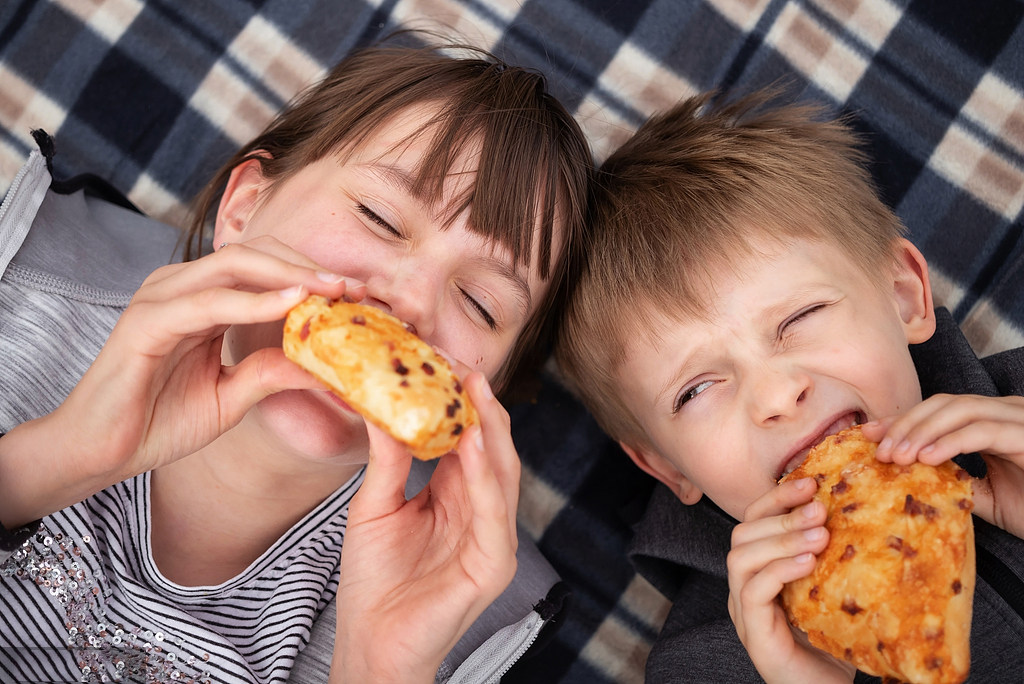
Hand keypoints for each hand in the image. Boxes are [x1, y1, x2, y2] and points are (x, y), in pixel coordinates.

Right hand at [0, 237, 359, 524]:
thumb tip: (324, 366)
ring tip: (331, 292)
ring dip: (289, 276)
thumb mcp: (232, 396)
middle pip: (256, 254)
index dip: (311, 275)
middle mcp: (181, 288)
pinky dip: (253, 301)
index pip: (264, 268)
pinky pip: (209, 302)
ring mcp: (161, 298)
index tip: (356, 295)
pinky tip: (290, 306)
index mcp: (203, 299)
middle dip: (309, 268)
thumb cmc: (157, 421)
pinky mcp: (146, 321)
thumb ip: (271, 372)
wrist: (99, 453)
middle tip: (353, 288)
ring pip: (236, 266)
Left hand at [331, 372, 518, 683]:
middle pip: (493, 450)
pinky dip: (486, 476)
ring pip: (502, 474)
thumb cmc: (374, 581)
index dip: (460, 402)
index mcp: (457, 497)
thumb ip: (387, 460)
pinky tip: (474, 444)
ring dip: (490, 431)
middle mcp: (481, 513)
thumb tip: (380, 404)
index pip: (469, 440)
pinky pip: (494, 513)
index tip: (443, 363)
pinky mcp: (493, 564)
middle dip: (481, 407)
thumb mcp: (375, 506)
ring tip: (474, 392)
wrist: (369, 642)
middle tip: (464, 366)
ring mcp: (492, 539)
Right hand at [727, 478, 854, 682]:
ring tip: (820, 536)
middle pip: (742, 534)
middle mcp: (744, 590)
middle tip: (820, 509)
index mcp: (760, 574)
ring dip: (781, 539)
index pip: (754, 521)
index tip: (810, 481)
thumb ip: (836, 557)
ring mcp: (744, 615)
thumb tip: (865, 508)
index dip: (777, 498)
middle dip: (781, 514)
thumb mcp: (836, 591)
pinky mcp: (755, 637)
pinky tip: (809, 563)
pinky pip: (752, 592)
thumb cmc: (840, 647)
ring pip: (740, 558)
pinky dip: (779, 570)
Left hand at [863, 393, 1023, 537]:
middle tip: (878, 450)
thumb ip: (951, 479)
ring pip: (961, 409)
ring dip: (922, 430)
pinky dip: (950, 442)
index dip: (901, 420)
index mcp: (993, 420)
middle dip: (905, 423)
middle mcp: (1007, 412)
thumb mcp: (983, 495)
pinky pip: (984, 431)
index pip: (938, 409)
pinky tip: (927, 458)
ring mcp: (1020, 420)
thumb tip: (903, 475)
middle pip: (944, 402)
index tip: (867, 436)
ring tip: (896, 456)